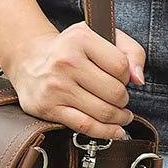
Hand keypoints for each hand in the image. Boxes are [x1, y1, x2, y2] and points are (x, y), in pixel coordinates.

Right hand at [5, 22, 145, 139]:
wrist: (28, 61)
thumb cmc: (69, 50)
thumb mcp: (99, 35)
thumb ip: (130, 50)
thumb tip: (138, 79)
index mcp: (80, 39)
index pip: (121, 66)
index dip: (126, 75)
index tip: (119, 78)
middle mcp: (65, 62)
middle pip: (115, 92)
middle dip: (123, 99)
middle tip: (119, 98)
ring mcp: (56, 87)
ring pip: (103, 111)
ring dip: (118, 117)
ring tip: (120, 114)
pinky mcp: (48, 107)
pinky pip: (85, 126)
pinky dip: (105, 131)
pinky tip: (115, 130)